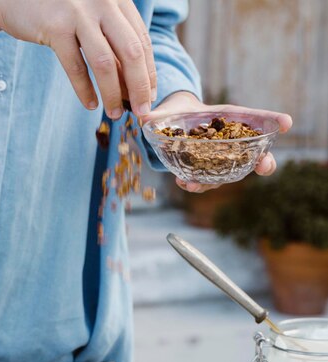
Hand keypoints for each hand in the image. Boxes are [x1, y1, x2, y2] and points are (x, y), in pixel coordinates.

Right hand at [0, 0, 155, 118]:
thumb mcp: (93, 20)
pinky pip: (76, 67)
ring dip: (112, 94)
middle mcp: (102, 1)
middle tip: (141, 112)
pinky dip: (85, 90)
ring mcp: (78, 12)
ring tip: (115, 114)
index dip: (149, 73)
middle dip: (139, 88)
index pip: (142, 41)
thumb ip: (113, 45)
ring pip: (105, 63)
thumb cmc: (59, 12)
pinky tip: (91, 104)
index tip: (148, 98)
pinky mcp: (55, 26)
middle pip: (131, 52)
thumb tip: (134, 88)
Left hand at [141, 92, 292, 192]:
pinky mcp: (206, 171)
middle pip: (251, 153)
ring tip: (194, 184)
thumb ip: (156, 113)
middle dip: (262, 161)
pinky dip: (197, 185)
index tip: (287, 122)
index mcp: (226, 117)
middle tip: (265, 165)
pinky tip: (183, 183)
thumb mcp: (167, 109)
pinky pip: (207, 180)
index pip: (253, 118)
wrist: (170, 124)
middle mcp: (227, 140)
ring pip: (229, 172)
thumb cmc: (176, 111)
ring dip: (219, 180)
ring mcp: (220, 158)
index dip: (270, 119)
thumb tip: (142, 117)